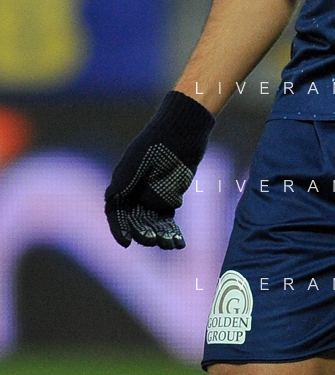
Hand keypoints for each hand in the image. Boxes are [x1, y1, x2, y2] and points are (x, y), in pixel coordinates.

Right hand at [104, 91, 214, 249]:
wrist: (182, 130)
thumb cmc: (157, 143)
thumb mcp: (136, 162)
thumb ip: (123, 182)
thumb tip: (111, 202)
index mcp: (122, 184)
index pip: (117, 213)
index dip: (119, 228)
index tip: (126, 242)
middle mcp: (135, 193)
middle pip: (136, 222)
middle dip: (143, 233)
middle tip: (152, 240)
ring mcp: (152, 196)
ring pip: (153, 224)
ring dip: (160, 236)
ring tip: (169, 245)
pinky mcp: (170, 197)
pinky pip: (168, 220)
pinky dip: (172, 232)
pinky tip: (179, 244)